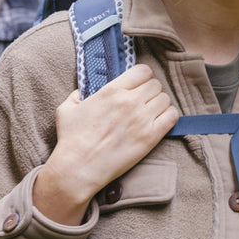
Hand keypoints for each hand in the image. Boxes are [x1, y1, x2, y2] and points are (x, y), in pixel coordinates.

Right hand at [34, 64, 178, 222]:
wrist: (79, 168)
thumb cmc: (71, 140)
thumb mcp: (66, 109)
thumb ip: (76, 96)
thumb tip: (81, 94)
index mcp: (112, 90)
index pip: (143, 71)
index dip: (142, 77)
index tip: (138, 85)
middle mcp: (130, 101)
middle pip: (156, 84)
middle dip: (151, 91)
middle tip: (144, 101)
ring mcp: (142, 119)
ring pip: (165, 99)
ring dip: (160, 104)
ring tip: (152, 112)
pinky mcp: (151, 137)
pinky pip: (172, 117)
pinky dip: (169, 116)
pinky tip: (161, 121)